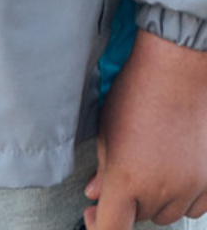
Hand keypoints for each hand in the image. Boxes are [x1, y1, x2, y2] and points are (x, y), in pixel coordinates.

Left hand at [88, 27, 206, 228]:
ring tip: (149, 163)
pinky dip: (182, 198)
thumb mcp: (107, 131)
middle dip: (128, 202)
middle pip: (140, 218)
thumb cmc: (136, 94)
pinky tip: (173, 172)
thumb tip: (95, 195)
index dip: (98, 228)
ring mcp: (190, 191)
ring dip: (155, 200)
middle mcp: (160, 192)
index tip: (93, 217)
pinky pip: (194, 208)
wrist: (177, 74)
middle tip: (123, 172)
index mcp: (127, 180)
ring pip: (167, 214)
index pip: (112, 228)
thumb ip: (102, 170)